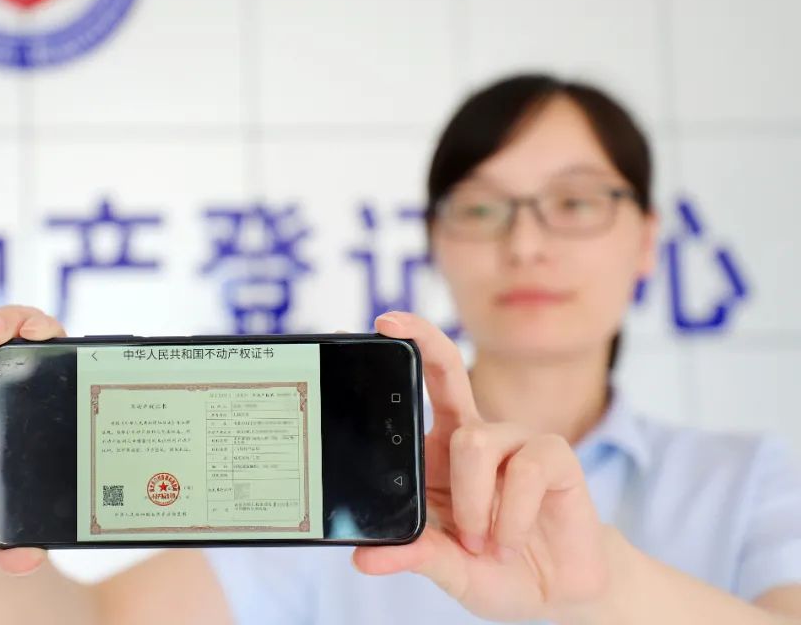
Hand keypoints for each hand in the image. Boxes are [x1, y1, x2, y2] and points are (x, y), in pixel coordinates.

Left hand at [353, 311, 608, 622]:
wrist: (556, 594)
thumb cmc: (496, 569)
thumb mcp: (447, 567)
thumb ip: (411, 556)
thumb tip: (363, 558)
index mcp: (440, 452)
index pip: (420, 387)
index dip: (405, 351)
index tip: (380, 324)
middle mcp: (476, 435)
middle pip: (447, 370)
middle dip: (421, 340)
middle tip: (387, 323)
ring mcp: (517, 440)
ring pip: (473, 442)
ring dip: (473, 506)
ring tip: (482, 545)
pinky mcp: (555, 455)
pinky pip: (524, 471)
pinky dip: (511, 517)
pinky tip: (510, 540)